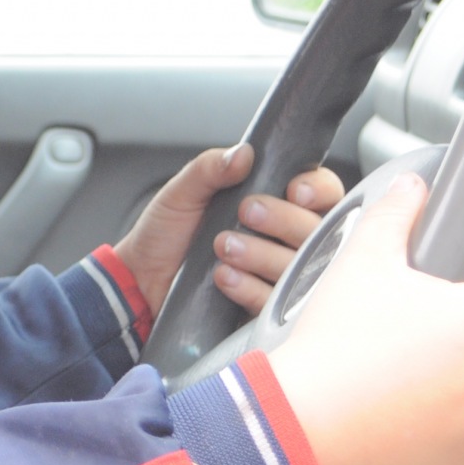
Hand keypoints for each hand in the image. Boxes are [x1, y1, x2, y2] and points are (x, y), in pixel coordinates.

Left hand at [112, 144, 344, 314]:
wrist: (139, 280)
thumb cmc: (166, 233)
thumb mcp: (182, 192)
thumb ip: (211, 168)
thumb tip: (244, 153)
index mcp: (276, 203)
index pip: (324, 194)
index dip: (318, 190)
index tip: (294, 190)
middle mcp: (285, 240)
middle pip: (319, 230)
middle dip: (284, 218)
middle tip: (246, 212)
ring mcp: (279, 276)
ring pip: (302, 268)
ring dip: (263, 254)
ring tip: (222, 246)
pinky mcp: (265, 310)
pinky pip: (276, 303)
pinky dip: (251, 288)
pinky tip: (223, 277)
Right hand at [266, 173, 463, 464]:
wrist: (304, 429)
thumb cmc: (335, 348)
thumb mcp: (360, 262)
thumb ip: (394, 215)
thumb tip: (411, 188)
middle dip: (460, 346)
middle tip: (406, 342)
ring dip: (448, 391)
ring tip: (392, 384)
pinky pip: (458, 442)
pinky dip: (433, 434)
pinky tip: (390, 419)